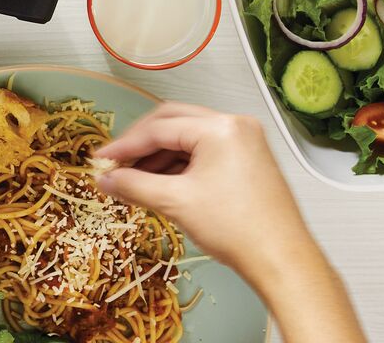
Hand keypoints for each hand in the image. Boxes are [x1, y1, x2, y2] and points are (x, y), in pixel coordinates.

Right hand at [94, 103, 365, 342]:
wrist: (282, 260)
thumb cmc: (237, 228)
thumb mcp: (175, 202)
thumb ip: (133, 184)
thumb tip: (105, 179)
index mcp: (220, 128)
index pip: (159, 128)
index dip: (125, 145)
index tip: (102, 159)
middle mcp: (235, 126)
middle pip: (174, 123)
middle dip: (141, 144)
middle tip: (117, 163)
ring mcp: (246, 142)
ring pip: (189, 138)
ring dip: (160, 156)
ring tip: (135, 178)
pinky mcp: (249, 160)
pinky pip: (205, 152)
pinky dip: (181, 165)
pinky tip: (162, 183)